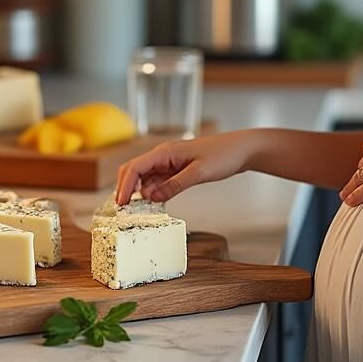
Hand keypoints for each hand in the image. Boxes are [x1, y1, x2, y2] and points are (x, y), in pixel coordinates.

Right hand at [114, 131, 255, 204]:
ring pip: (145, 178)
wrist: (241, 150)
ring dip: (140, 193)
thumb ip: (175, 185)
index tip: (121, 204)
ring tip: (139, 211)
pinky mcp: (177, 170)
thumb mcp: (199, 173)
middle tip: (124, 210)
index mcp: (165, 152)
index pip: (135, 167)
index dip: (125, 186)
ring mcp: (170, 163)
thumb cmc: (223, 155)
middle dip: (126, 188)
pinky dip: (153, 192)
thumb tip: (152, 198)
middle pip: (134, 171)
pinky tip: (155, 203)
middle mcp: (163, 156)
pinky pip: (158, 181)